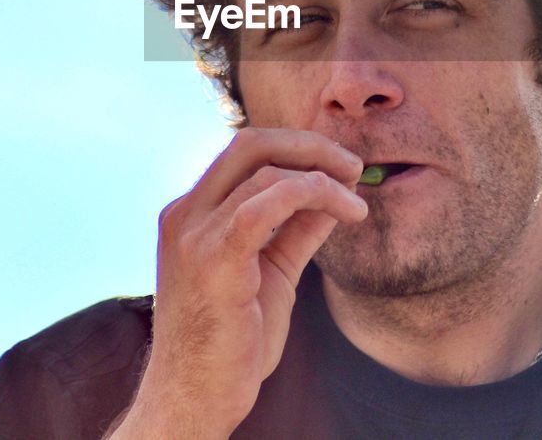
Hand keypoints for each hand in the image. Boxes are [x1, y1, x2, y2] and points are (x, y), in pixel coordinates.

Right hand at [111, 128, 366, 438]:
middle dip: (310, 144)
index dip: (297, 147)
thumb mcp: (272, 273)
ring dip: (323, 176)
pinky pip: (267, 205)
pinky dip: (313, 195)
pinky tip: (345, 213)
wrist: (196, 398)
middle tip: (353, 166)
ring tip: (356, 201)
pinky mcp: (213, 259)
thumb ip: (297, 230)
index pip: (244, 151)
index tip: (340, 165)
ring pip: (265, 170)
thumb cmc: (232, 344)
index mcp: (192, 213)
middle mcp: (185, 214)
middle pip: (250, 142)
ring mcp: (193, 234)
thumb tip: (334, 195)